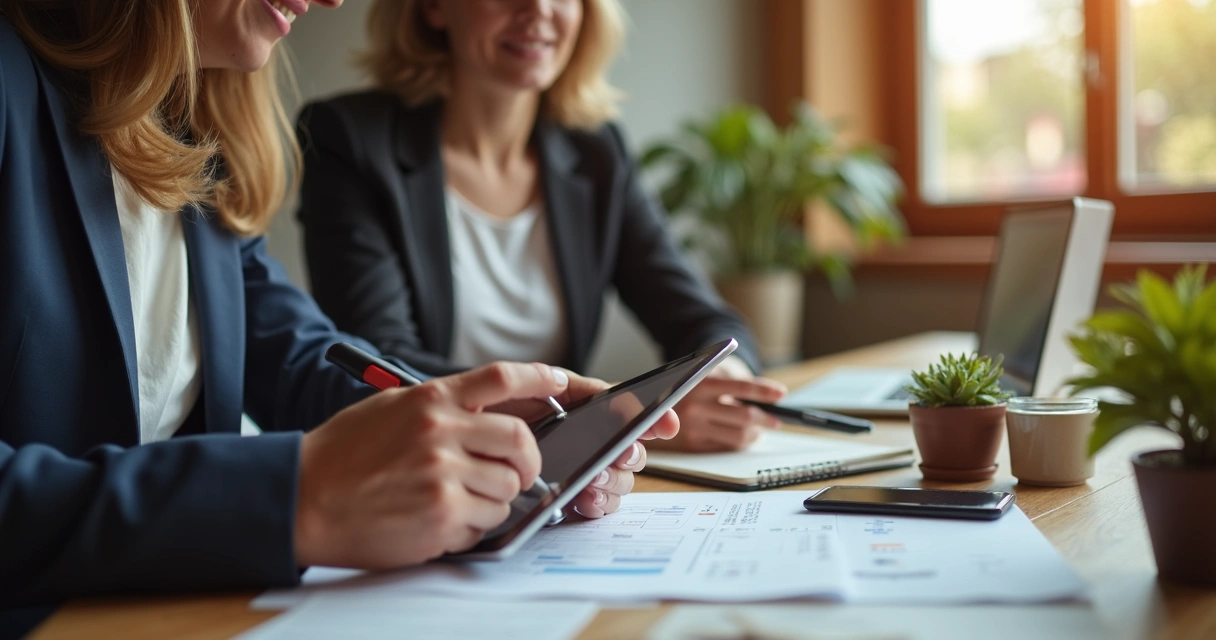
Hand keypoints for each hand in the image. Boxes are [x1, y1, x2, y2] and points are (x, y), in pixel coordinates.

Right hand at [294, 362, 568, 569]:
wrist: (301, 498)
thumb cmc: (342, 457)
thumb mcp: (391, 411)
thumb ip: (441, 410)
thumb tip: (489, 418)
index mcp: (431, 400)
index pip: (502, 378)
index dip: (542, 378)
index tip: (565, 383)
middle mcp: (441, 431)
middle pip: (521, 441)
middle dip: (528, 462)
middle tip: (519, 473)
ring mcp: (443, 474)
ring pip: (508, 488)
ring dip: (494, 500)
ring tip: (458, 501)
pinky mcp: (442, 514)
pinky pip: (486, 523)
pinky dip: (473, 526)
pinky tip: (441, 521)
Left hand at [490, 370, 677, 518]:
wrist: (473, 435)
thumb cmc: (510, 407)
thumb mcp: (546, 390)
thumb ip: (584, 389)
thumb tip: (621, 396)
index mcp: (596, 416)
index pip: (636, 417)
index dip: (657, 421)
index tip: (667, 425)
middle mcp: (598, 445)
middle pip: (633, 455)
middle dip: (630, 455)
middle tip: (619, 455)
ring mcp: (587, 473)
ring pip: (620, 483)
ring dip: (611, 482)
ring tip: (593, 480)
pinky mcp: (573, 499)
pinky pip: (600, 506)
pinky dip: (597, 503)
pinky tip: (585, 498)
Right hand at [648, 356, 786, 452]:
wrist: (647, 404)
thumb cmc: (684, 387)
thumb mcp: (702, 374)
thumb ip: (730, 381)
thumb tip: (768, 396)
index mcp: (699, 382)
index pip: (741, 387)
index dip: (764, 391)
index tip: (781, 394)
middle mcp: (695, 405)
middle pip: (745, 416)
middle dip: (766, 418)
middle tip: (776, 420)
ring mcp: (693, 427)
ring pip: (739, 436)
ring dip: (756, 434)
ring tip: (760, 429)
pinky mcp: (691, 444)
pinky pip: (726, 446)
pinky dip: (741, 442)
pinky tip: (744, 437)